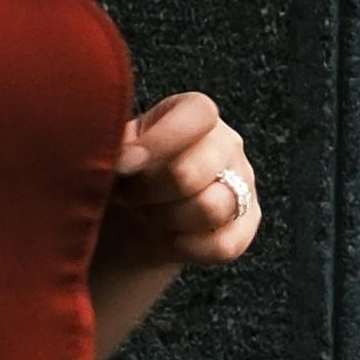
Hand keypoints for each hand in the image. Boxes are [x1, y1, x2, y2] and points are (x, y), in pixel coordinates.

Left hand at [93, 93, 261, 351]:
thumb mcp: (113, 150)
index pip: (197, 115)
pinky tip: (165, 239)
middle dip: (148, 192)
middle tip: (127, 197)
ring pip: (210, 208)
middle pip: (191, 172)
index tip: (123, 166)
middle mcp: (226, 142)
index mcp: (194, 112)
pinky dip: (185, 247)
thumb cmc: (123, 175)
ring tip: (145, 215)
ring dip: (166, 220)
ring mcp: (242, 183)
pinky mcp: (247, 224)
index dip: (159, 141)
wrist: (133, 219)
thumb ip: (116, 143)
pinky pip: (223, 244)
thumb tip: (122, 154)